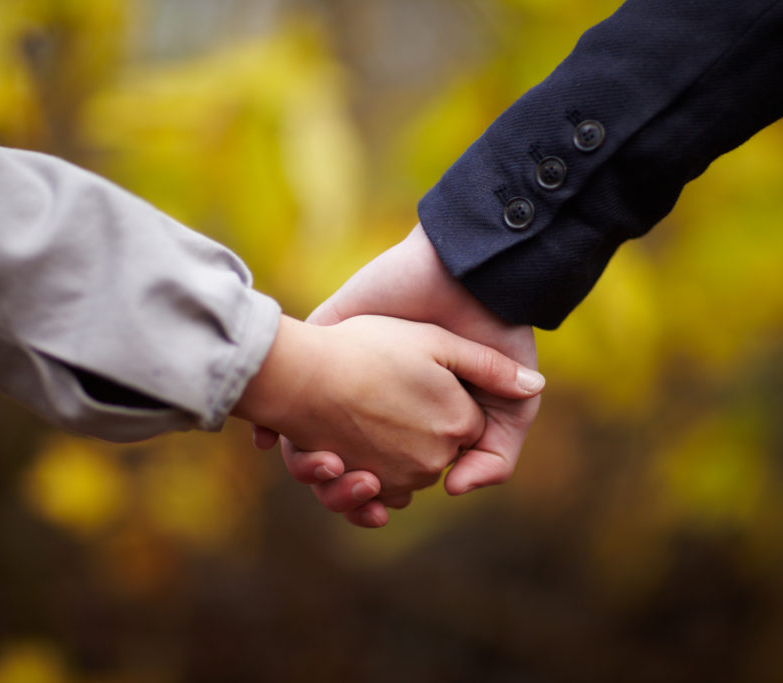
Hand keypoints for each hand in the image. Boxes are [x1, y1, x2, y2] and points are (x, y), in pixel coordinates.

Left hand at [260, 224, 540, 526]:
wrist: (476, 275)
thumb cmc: (497, 336)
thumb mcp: (512, 407)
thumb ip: (496, 455)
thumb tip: (455, 489)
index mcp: (409, 422)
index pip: (378, 477)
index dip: (370, 498)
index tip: (377, 505)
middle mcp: (372, 401)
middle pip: (336, 466)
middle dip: (335, 487)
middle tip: (350, 484)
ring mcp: (345, 368)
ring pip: (303, 438)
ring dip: (305, 464)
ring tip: (326, 465)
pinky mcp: (325, 333)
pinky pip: (284, 380)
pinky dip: (269, 421)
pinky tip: (271, 439)